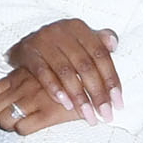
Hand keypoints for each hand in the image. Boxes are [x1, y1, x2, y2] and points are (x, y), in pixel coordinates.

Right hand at [0, 18, 120, 131]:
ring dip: (78, 96)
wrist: (25, 46)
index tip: (117, 102)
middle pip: (85, 66)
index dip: (111, 79)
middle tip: (104, 113)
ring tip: (87, 114)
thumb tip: (113, 44)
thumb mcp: (79, 40)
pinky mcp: (28, 53)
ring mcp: (43, 42)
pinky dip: (55, 90)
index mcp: (78, 28)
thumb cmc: (59, 46)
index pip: (100, 55)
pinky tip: (65, 104)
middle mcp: (60, 31)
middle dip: (97, 93)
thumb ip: (99, 42)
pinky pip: (43, 74)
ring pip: (66, 72)